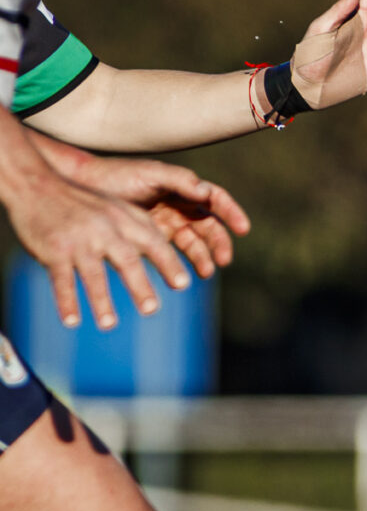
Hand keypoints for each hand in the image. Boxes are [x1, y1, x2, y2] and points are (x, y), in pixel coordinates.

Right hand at [0, 157, 199, 329]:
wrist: (38, 186)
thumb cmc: (85, 204)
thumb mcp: (118, 209)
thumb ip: (141, 232)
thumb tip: (170, 261)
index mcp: (125, 221)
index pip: (153, 243)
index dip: (169, 263)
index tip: (183, 284)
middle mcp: (104, 230)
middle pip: (127, 260)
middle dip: (140, 286)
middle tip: (152, 309)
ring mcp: (78, 240)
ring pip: (93, 274)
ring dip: (101, 301)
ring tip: (109, 325)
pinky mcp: (54, 250)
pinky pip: (61, 279)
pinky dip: (67, 301)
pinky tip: (73, 321)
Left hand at [54, 151, 250, 277]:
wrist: (83, 186)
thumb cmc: (118, 175)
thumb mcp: (151, 174)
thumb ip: (180, 181)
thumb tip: (207, 193)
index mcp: (184, 188)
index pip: (216, 200)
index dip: (232, 213)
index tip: (243, 229)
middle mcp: (179, 205)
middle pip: (208, 226)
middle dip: (219, 244)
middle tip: (223, 261)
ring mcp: (165, 222)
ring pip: (192, 243)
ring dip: (202, 258)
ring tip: (204, 273)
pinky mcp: (149, 238)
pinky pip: (170, 252)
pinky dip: (178, 263)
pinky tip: (179, 274)